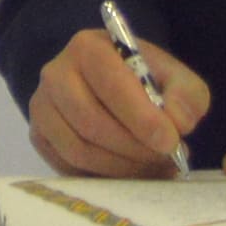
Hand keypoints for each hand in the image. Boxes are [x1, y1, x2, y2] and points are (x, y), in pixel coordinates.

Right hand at [28, 23, 209, 176]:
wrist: (108, 85)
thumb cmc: (141, 79)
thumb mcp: (172, 76)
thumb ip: (186, 94)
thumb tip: (178, 122)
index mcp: (87, 48)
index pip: (110, 84)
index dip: (141, 117)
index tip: (170, 141)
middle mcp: (55, 74)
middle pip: (91, 122)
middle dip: (134, 148)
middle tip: (166, 159)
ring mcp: (42, 108)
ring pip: (79, 150)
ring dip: (122, 167)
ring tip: (153, 167)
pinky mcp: (40, 138)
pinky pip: (69, 168)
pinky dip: (104, 177)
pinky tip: (131, 172)